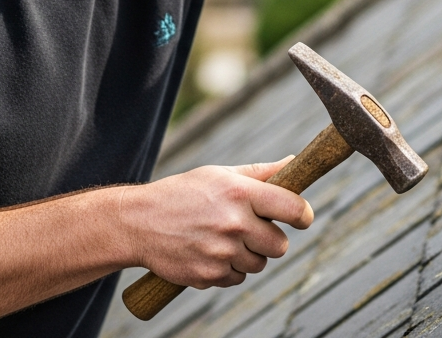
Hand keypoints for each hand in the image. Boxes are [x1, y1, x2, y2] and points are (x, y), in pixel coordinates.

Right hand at [118, 156, 313, 288]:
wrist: (138, 223)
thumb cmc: (183, 194)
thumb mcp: (220, 175)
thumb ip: (261, 173)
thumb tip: (294, 163)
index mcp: (240, 193)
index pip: (293, 208)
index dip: (304, 215)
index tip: (303, 218)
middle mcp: (234, 223)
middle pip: (280, 245)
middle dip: (271, 239)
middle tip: (252, 230)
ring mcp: (222, 252)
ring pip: (259, 263)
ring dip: (248, 255)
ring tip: (224, 239)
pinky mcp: (210, 276)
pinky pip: (237, 278)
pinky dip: (229, 269)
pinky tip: (210, 252)